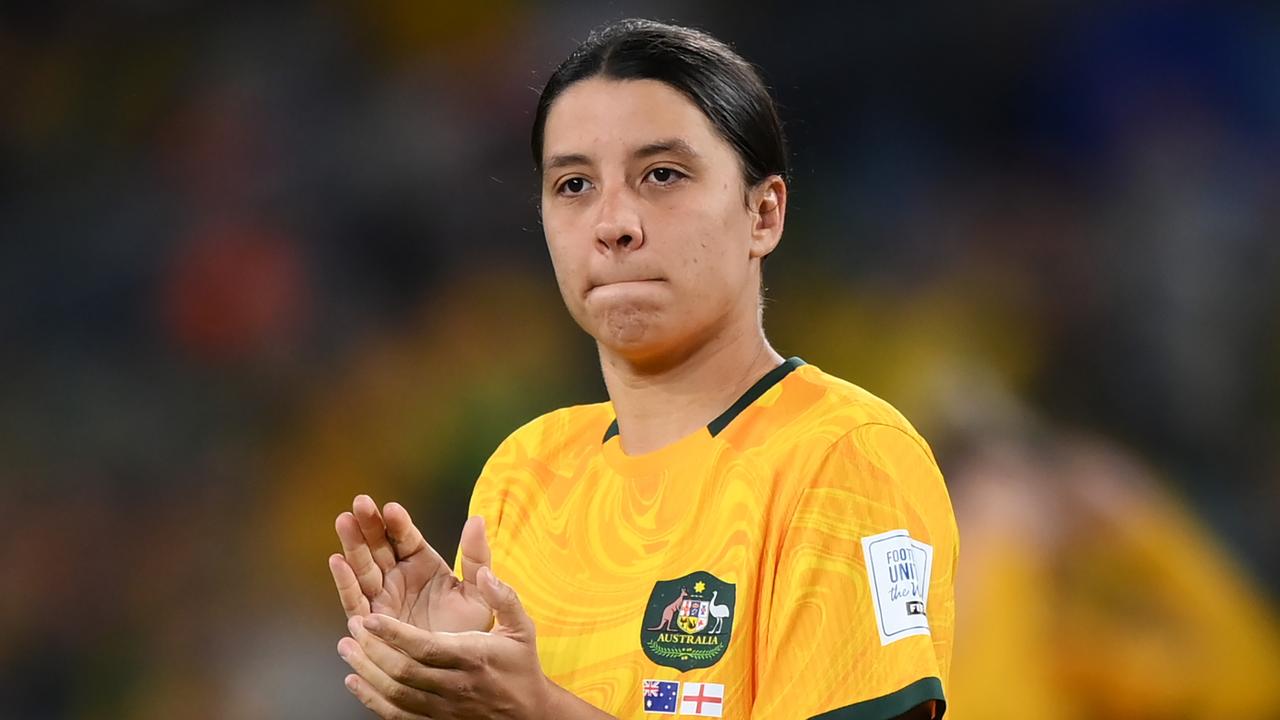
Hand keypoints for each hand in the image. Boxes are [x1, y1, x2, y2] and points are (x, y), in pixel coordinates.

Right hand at [329, 495, 492, 632]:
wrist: (460, 669)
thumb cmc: (471, 630)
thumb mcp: (478, 591)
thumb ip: (476, 556)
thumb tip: (477, 519)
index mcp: (422, 564)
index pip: (406, 538)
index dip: (399, 523)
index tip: (392, 509)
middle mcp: (398, 577)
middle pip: (379, 546)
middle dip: (368, 525)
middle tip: (360, 502)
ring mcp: (383, 598)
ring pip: (363, 567)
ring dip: (353, 545)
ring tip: (344, 521)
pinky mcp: (371, 623)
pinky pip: (355, 600)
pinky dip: (346, 582)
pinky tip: (337, 561)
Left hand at [339, 566, 553, 719]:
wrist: (528, 715)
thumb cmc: (521, 667)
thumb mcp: (521, 627)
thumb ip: (503, 597)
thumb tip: (485, 573)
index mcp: (472, 657)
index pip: (426, 647)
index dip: (394, 634)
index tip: (372, 618)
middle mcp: (454, 686)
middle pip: (403, 671)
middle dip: (373, 648)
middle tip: (354, 627)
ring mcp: (442, 708)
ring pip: (394, 694)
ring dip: (366, 671)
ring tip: (346, 648)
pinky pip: (396, 715)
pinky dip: (371, 699)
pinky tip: (355, 682)